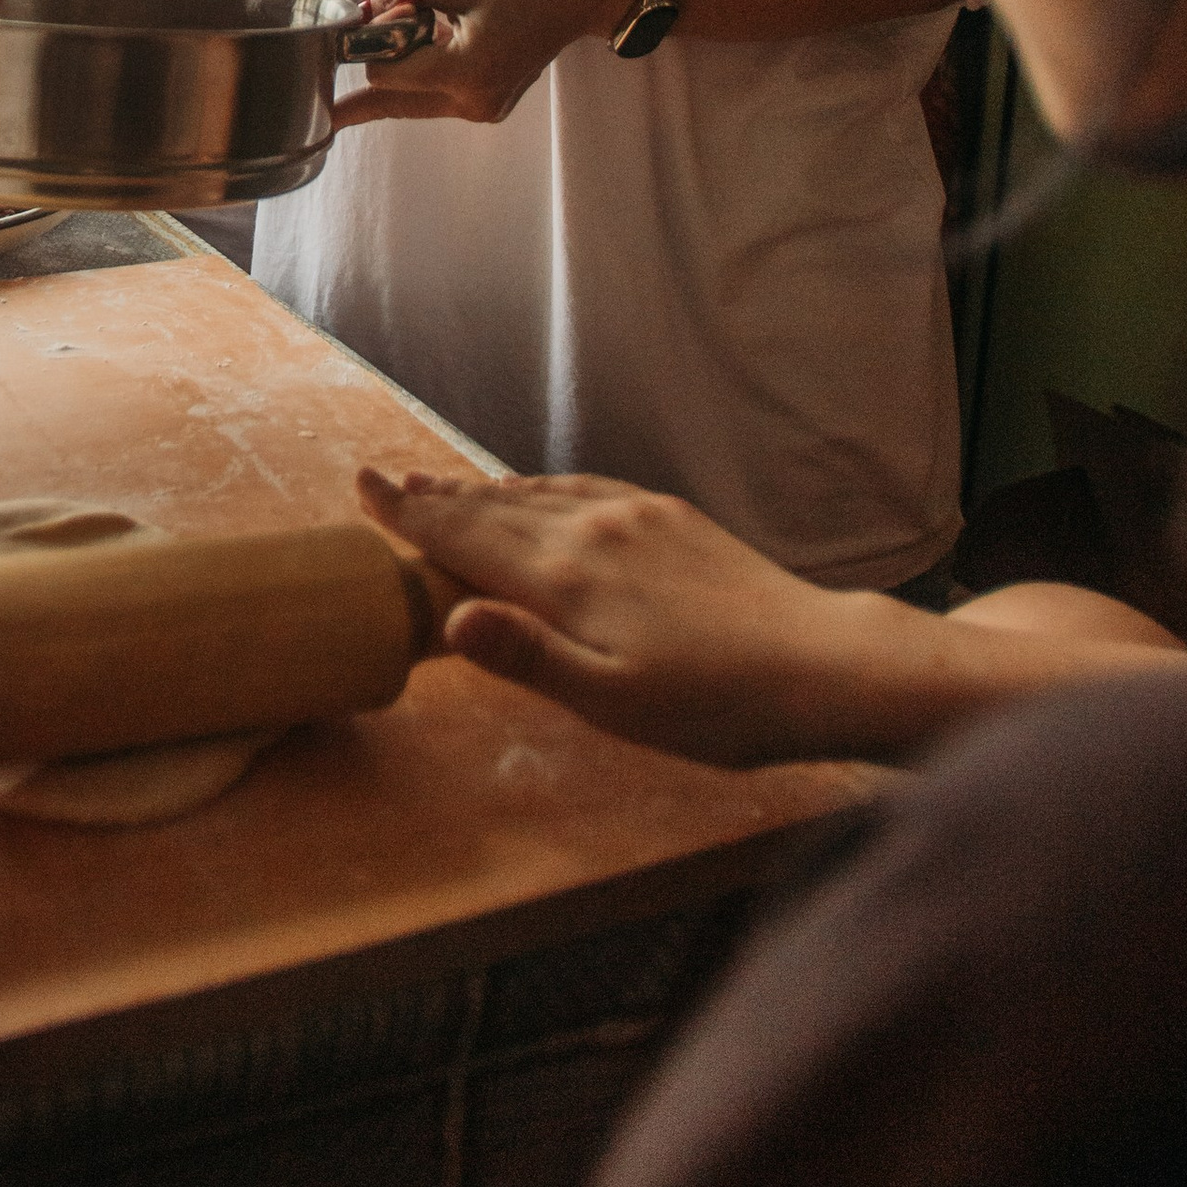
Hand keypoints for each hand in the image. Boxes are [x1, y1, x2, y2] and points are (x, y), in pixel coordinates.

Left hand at [335, 0, 640, 126]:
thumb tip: (360, 12)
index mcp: (465, 73)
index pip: (384, 75)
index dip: (374, 41)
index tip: (385, 9)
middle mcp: (473, 103)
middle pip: (392, 99)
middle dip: (378, 62)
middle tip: (362, 33)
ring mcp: (483, 109)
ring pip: (411, 101)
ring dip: (400, 67)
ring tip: (408, 25)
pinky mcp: (489, 103)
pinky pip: (436, 95)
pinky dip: (422, 70)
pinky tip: (426, 38)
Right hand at [357, 464, 898, 765]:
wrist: (821, 665)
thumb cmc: (714, 705)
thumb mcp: (614, 703)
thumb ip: (529, 657)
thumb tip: (452, 615)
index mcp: (567, 579)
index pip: (469, 538)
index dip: (413, 516)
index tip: (366, 486)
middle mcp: (593, 531)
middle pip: (494, 508)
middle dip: (435, 496)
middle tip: (386, 480)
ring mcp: (635, 517)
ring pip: (538, 493)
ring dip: (483, 490)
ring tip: (444, 485)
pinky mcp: (671, 517)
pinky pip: (585, 489)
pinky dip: (541, 488)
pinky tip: (539, 493)